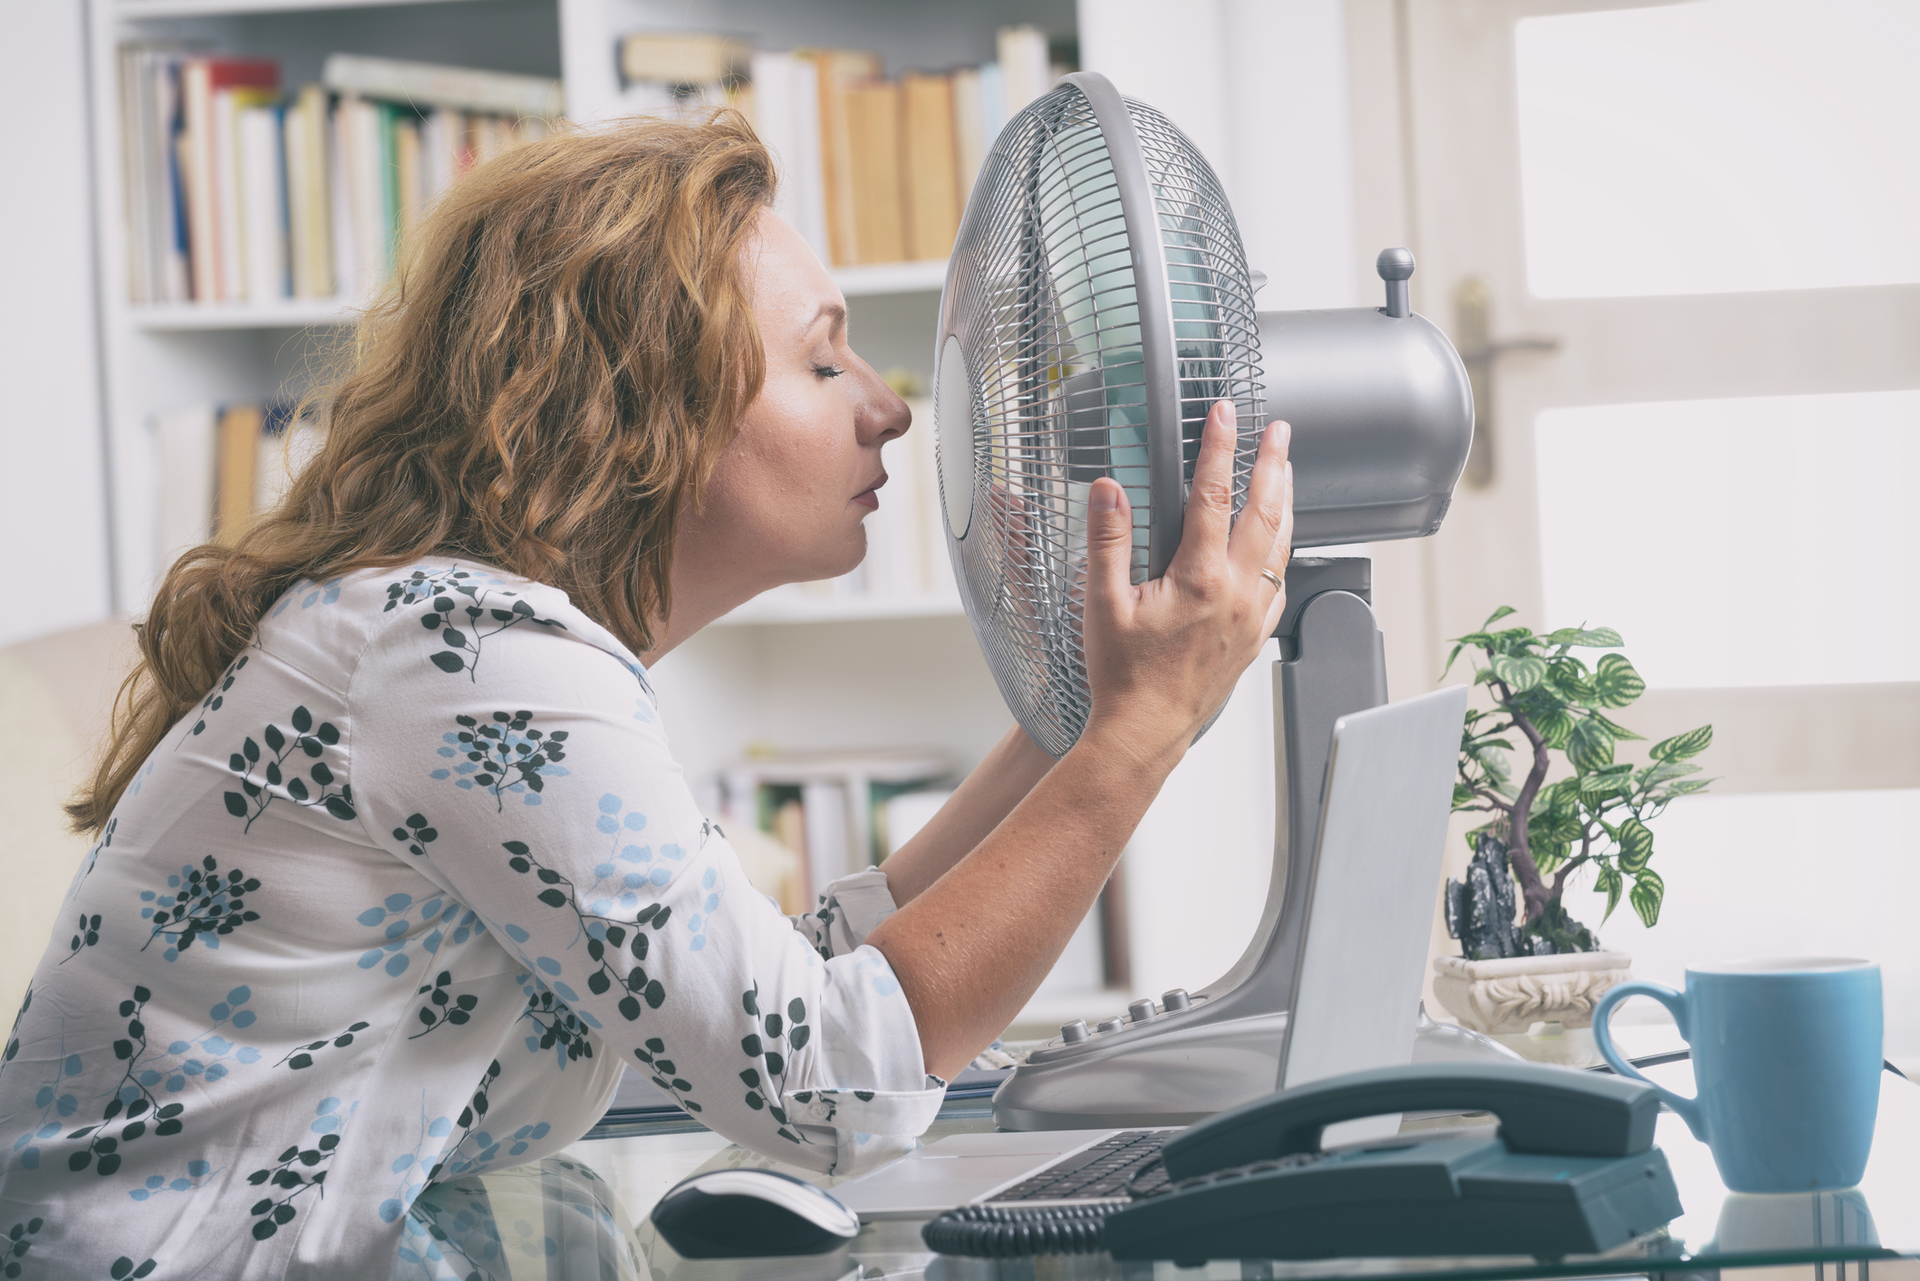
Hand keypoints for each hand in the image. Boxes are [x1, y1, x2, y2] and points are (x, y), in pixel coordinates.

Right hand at [1077, 401, 1293, 768]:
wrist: (1145, 731)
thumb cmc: (1122, 675)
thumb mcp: (1101, 603)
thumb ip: (1107, 541)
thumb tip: (1108, 490)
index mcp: (1199, 579)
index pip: (1214, 495)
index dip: (1221, 447)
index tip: (1225, 413)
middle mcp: (1235, 595)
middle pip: (1265, 513)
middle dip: (1273, 465)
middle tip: (1280, 431)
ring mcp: (1250, 618)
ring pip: (1281, 547)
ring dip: (1285, 503)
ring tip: (1286, 473)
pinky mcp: (1253, 639)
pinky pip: (1280, 585)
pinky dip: (1282, 553)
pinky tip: (1278, 545)